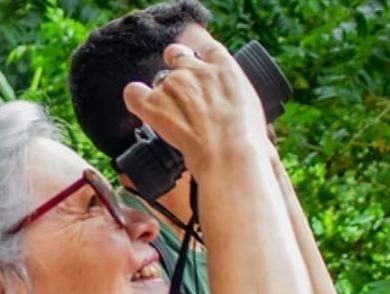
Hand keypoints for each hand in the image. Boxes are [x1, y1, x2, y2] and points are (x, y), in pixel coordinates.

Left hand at [122, 31, 266, 172]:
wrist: (229, 155)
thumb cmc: (248, 141)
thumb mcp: (254, 108)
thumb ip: (239, 103)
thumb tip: (241, 122)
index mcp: (224, 67)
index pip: (202, 42)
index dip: (194, 47)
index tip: (194, 60)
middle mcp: (195, 69)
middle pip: (175, 55)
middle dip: (178, 71)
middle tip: (185, 96)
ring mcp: (173, 84)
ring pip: (159, 81)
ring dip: (164, 95)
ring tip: (176, 120)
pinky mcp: (154, 104)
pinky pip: (134, 93)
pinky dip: (137, 99)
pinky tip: (145, 108)